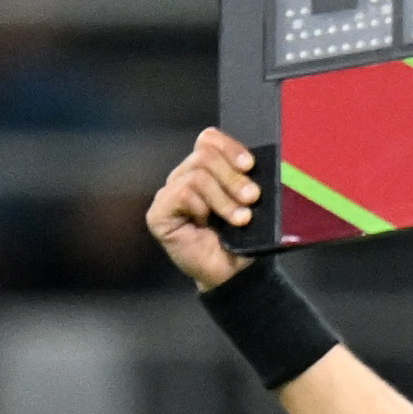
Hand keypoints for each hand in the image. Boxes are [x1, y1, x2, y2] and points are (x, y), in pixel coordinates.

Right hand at [145, 126, 258, 288]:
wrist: (233, 273)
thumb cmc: (242, 238)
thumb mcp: (250, 203)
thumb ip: (246, 179)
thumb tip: (253, 164)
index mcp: (205, 170)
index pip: (209, 140)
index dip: (230, 148)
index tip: (251, 165)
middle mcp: (184, 177)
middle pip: (205, 154)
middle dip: (232, 177)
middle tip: (252, 198)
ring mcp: (169, 194)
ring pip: (197, 175)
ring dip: (224, 198)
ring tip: (240, 219)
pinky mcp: (158, 213)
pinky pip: (182, 194)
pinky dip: (202, 207)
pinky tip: (207, 223)